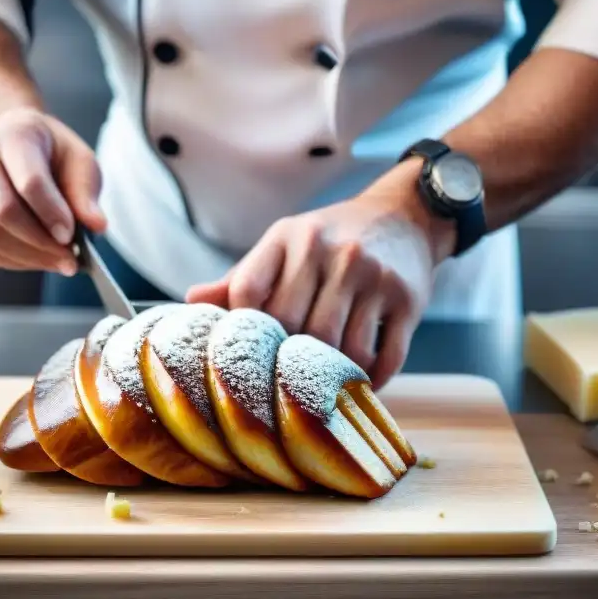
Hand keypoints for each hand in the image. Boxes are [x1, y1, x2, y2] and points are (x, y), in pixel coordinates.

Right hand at [0, 107, 105, 274]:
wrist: (10, 144)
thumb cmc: (49, 153)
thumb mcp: (79, 160)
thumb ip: (86, 191)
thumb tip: (97, 226)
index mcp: (12, 136)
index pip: (29, 182)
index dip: (52, 214)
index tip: (72, 237)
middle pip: (4, 214)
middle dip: (41, 245)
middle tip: (70, 260)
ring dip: (29, 258)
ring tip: (57, 261)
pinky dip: (12, 262)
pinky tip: (34, 256)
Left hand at [187, 164, 449, 386]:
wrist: (404, 214)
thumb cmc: (330, 239)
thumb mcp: (285, 244)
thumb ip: (241, 277)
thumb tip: (190, 302)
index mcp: (290, 238)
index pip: (248, 292)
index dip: (243, 330)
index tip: (250, 351)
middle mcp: (331, 253)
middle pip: (296, 328)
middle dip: (288, 360)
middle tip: (287, 379)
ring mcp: (372, 276)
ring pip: (344, 349)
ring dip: (334, 376)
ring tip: (325, 384)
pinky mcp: (407, 299)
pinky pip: (387, 357)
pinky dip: (372, 380)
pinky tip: (360, 381)